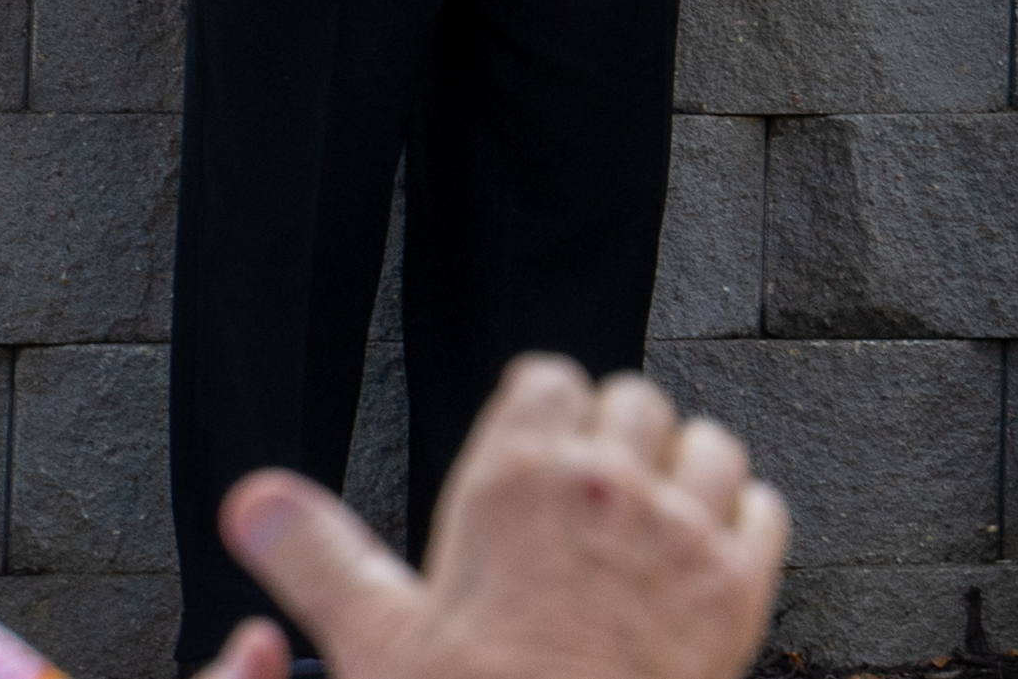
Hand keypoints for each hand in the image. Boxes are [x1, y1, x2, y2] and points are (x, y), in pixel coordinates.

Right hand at [198, 353, 787, 678]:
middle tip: (573, 494)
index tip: (525, 435)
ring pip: (706, 444)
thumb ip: (318, 554)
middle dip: (604, 437)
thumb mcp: (373, 638)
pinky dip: (737, 522)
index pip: (548, 379)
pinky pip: (763, 508)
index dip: (534, 409)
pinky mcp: (739, 585)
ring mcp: (685, 533)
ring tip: (638, 517)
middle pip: (632, 401)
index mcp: (521, 484)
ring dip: (677, 471)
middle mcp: (612, 488)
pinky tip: (698, 554)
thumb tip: (254, 501)